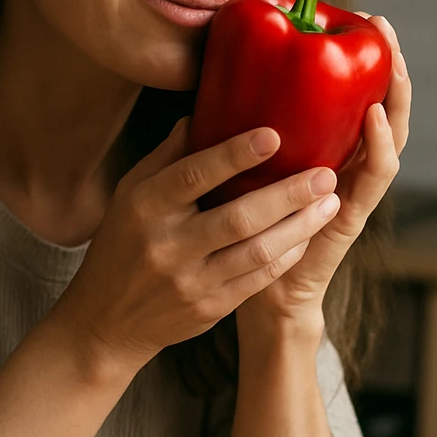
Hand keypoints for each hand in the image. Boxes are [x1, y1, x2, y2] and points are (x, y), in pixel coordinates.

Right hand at [52, 118, 341, 371]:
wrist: (105, 321)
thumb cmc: (122, 244)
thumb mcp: (130, 194)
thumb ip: (165, 157)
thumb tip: (199, 114)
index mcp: (146, 207)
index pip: (193, 176)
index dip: (234, 155)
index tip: (273, 135)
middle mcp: (167, 245)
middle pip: (237, 217)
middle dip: (288, 195)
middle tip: (325, 174)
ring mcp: (190, 281)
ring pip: (257, 251)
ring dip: (300, 227)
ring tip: (330, 203)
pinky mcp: (209, 309)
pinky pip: (258, 279)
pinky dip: (286, 256)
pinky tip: (308, 236)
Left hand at [240, 14, 410, 336]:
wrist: (256, 297)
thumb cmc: (244, 233)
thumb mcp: (242, 173)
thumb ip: (237, 138)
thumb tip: (204, 93)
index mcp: (329, 150)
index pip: (358, 94)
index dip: (365, 58)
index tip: (361, 17)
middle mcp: (351, 165)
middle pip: (385, 105)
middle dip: (390, 64)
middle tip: (383, 25)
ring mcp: (358, 190)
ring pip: (393, 135)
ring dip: (396, 95)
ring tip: (390, 59)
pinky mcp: (354, 215)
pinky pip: (377, 176)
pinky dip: (379, 143)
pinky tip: (372, 114)